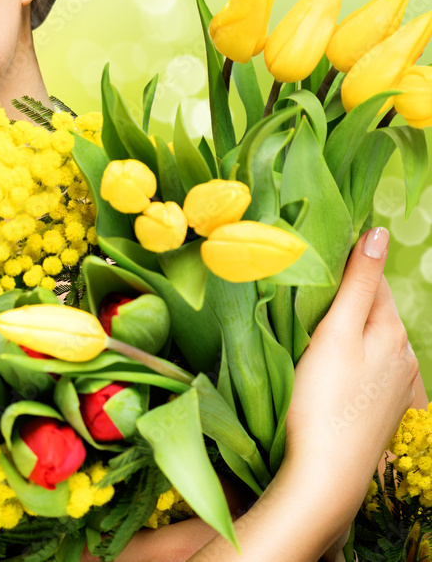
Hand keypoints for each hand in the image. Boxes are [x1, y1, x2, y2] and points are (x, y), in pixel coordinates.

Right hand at [284, 227, 418, 530]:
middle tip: (305, 293)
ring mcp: (398, 384)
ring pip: (371, 338)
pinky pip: (370, 367)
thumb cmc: (323, 401)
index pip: (372, 277)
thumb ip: (359, 283)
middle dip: (346, 295)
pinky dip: (352, 357)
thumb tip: (379, 233)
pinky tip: (330, 369)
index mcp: (391, 330)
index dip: (344, 262)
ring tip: (313, 331)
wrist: (328, 475)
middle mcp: (405, 354)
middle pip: (374, 308)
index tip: (311, 257)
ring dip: (349, 328)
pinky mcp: (386, 408)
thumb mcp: (336, 333)